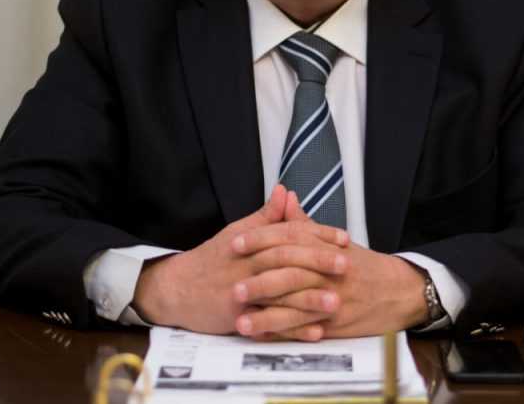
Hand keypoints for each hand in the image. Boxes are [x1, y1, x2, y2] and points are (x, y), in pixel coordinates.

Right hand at [131, 185, 348, 334]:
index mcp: (252, 242)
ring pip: (280, 296)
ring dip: (309, 300)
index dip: (317, 235)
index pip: (288, 233)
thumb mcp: (237, 231)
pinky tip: (315, 331)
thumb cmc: (213, 259)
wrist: (177, 289)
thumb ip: (266, 215)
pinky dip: (293, 329)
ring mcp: (242, 293)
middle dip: (317, 262)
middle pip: (286, 261)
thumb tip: (285, 191)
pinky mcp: (238, 318)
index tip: (344, 238)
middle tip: (347, 264)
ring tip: (336, 302)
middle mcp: (248, 266)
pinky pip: (270, 325)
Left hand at [232, 194, 428, 339]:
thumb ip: (305, 223)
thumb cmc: (363, 266)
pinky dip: (283, 335)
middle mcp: (330, 272)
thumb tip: (283, 197)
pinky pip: (306, 330)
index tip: (235, 244)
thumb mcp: (336, 240)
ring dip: (266, 315)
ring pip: (296, 307)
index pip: (290, 239)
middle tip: (232, 286)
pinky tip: (263, 337)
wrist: (400, 292)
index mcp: (326, 247)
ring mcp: (334, 300)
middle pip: (291, 274)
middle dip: (259, 281)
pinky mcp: (337, 325)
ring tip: (240, 319)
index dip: (260, 240)